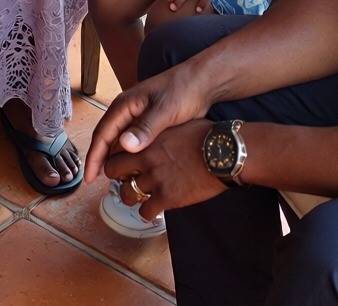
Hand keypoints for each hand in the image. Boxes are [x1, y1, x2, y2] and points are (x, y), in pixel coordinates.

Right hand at [85, 69, 213, 181]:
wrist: (203, 82)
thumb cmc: (183, 91)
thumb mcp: (165, 110)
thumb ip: (145, 128)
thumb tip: (124, 147)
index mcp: (124, 106)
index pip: (102, 134)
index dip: (94, 157)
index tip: (88, 178)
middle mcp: (127, 112)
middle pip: (108, 140)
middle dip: (103, 162)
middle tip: (103, 185)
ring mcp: (138, 118)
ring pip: (120, 143)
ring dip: (117, 160)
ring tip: (119, 182)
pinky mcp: (149, 124)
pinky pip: (134, 143)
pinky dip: (131, 157)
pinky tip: (135, 169)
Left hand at [101, 119, 222, 217]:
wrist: (224, 153)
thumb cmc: (206, 136)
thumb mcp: (177, 125)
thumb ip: (160, 132)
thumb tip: (156, 133)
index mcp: (146, 139)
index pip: (116, 148)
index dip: (118, 156)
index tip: (123, 162)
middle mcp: (145, 158)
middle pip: (113, 171)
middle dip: (118, 177)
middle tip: (126, 181)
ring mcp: (154, 179)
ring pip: (127, 194)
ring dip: (130, 197)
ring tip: (138, 198)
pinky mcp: (166, 197)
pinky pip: (146, 211)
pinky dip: (148, 213)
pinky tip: (154, 211)